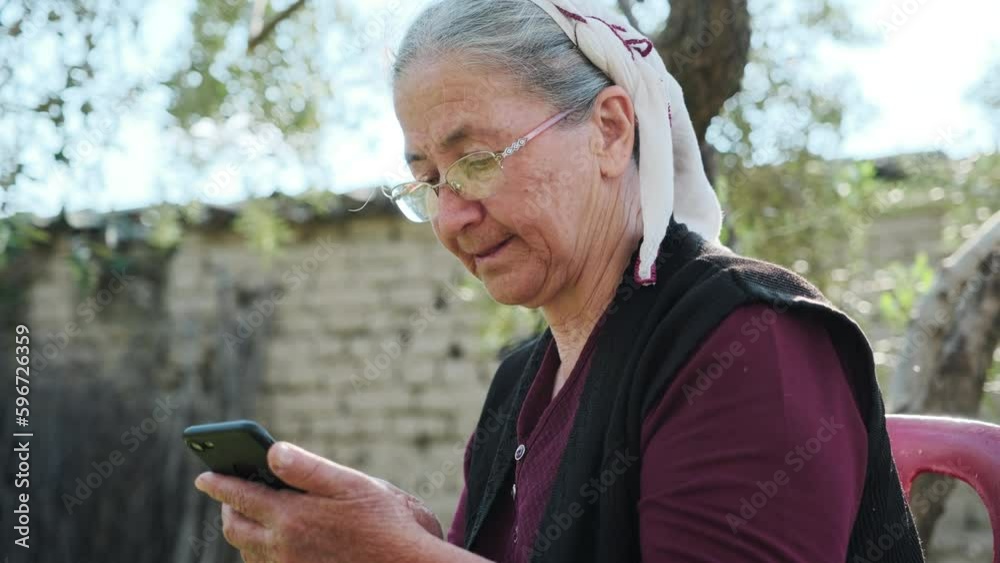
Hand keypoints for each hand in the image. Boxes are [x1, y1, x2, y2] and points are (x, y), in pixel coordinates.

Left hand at [194, 441, 442, 562]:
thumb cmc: (386, 523)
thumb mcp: (353, 484)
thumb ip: (308, 468)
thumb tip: (272, 450)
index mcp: (292, 516)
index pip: (240, 496)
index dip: (218, 483)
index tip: (203, 475)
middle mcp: (284, 547)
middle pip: (235, 530)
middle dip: (226, 509)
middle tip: (227, 496)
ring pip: (248, 553)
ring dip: (242, 532)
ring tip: (249, 516)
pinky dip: (260, 552)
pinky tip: (275, 543)